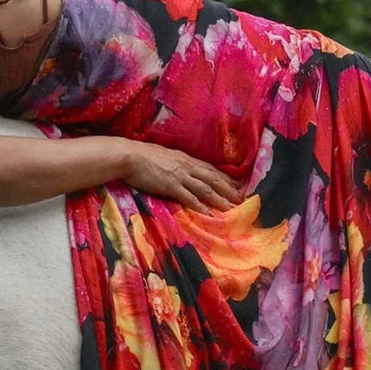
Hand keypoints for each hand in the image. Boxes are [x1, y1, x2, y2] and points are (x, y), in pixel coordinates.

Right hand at [122, 142, 245, 212]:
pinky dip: (199, 205)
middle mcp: (187, 166)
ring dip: (219, 199)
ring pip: (205, 188)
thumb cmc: (143, 156)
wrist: (129, 156)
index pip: (210, 169)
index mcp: (186, 159)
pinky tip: (208, 213)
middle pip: (213, 179)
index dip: (225, 178)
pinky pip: (188, 197)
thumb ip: (176, 164)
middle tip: (241, 199)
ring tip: (231, 208)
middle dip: (228, 190)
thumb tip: (181, 170)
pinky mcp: (171, 185)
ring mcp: (180, 176)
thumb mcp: (165, 157)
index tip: (236, 186)